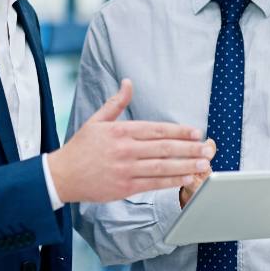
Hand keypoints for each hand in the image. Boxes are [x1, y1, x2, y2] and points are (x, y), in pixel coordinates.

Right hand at [48, 79, 214, 202]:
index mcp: (121, 131)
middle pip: (164, 147)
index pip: (157, 129)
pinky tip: (185, 178)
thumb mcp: (96, 120)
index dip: (179, 131)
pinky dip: (171, 181)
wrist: (61, 175)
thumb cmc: (81, 148)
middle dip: (189, 148)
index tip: (196, 132)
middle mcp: (125, 149)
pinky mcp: (124, 187)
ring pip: (162, 166)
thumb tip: (128, 83)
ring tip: (203, 164)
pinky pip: (153, 184)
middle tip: (208, 148)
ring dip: (185, 165)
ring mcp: (126, 169)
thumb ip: (116, 103)